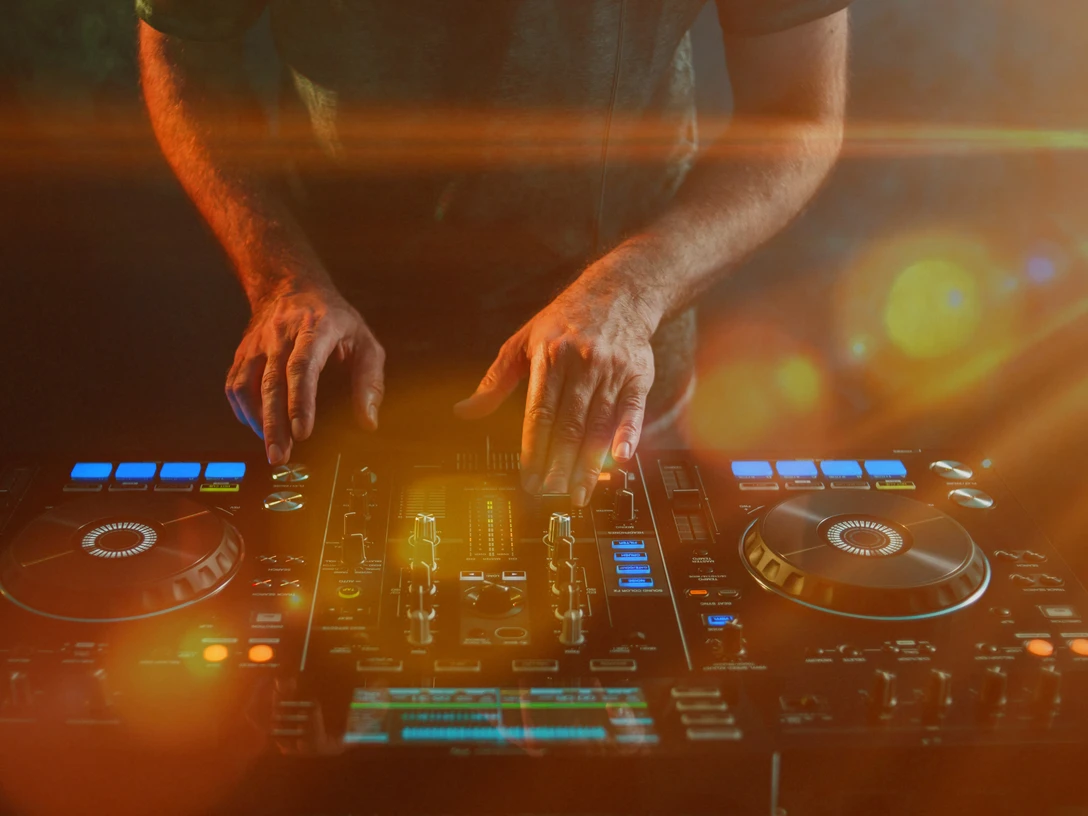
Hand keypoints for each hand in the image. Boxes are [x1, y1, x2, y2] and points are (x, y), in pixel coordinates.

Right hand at [225, 282, 384, 463]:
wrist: (289, 285)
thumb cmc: (333, 318)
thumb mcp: (364, 341)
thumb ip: (370, 382)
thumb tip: (368, 422)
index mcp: (314, 329)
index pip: (302, 366)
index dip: (301, 401)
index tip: (302, 432)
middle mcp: (280, 335)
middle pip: (271, 383)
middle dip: (274, 423)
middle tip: (280, 456)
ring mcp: (257, 345)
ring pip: (246, 386)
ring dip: (257, 422)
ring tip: (272, 448)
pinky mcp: (242, 354)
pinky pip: (235, 387)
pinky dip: (244, 412)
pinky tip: (259, 428)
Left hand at [455, 277, 657, 505]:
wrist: (619, 292)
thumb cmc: (564, 320)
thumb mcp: (522, 342)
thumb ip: (495, 381)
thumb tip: (463, 411)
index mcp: (548, 357)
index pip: (539, 413)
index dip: (533, 449)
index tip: (529, 479)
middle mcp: (581, 364)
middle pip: (568, 424)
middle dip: (559, 464)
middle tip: (552, 493)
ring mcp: (611, 370)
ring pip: (598, 423)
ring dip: (589, 462)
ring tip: (579, 492)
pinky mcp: (637, 375)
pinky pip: (632, 409)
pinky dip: (627, 434)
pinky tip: (620, 458)